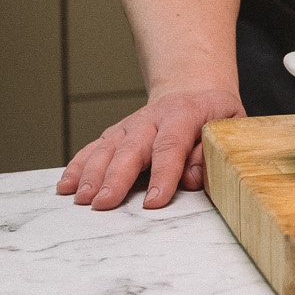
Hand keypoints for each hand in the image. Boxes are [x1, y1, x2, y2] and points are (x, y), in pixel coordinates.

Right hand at [56, 87, 244, 209]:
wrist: (193, 91)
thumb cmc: (213, 117)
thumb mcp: (229, 127)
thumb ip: (212, 152)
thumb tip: (192, 177)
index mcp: (184, 115)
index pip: (170, 146)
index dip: (162, 175)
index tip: (153, 201)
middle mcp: (152, 119)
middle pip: (131, 149)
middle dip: (116, 178)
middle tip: (104, 203)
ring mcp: (130, 125)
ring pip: (107, 149)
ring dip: (91, 174)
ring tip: (81, 199)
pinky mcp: (116, 133)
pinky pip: (93, 149)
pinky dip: (77, 166)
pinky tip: (66, 185)